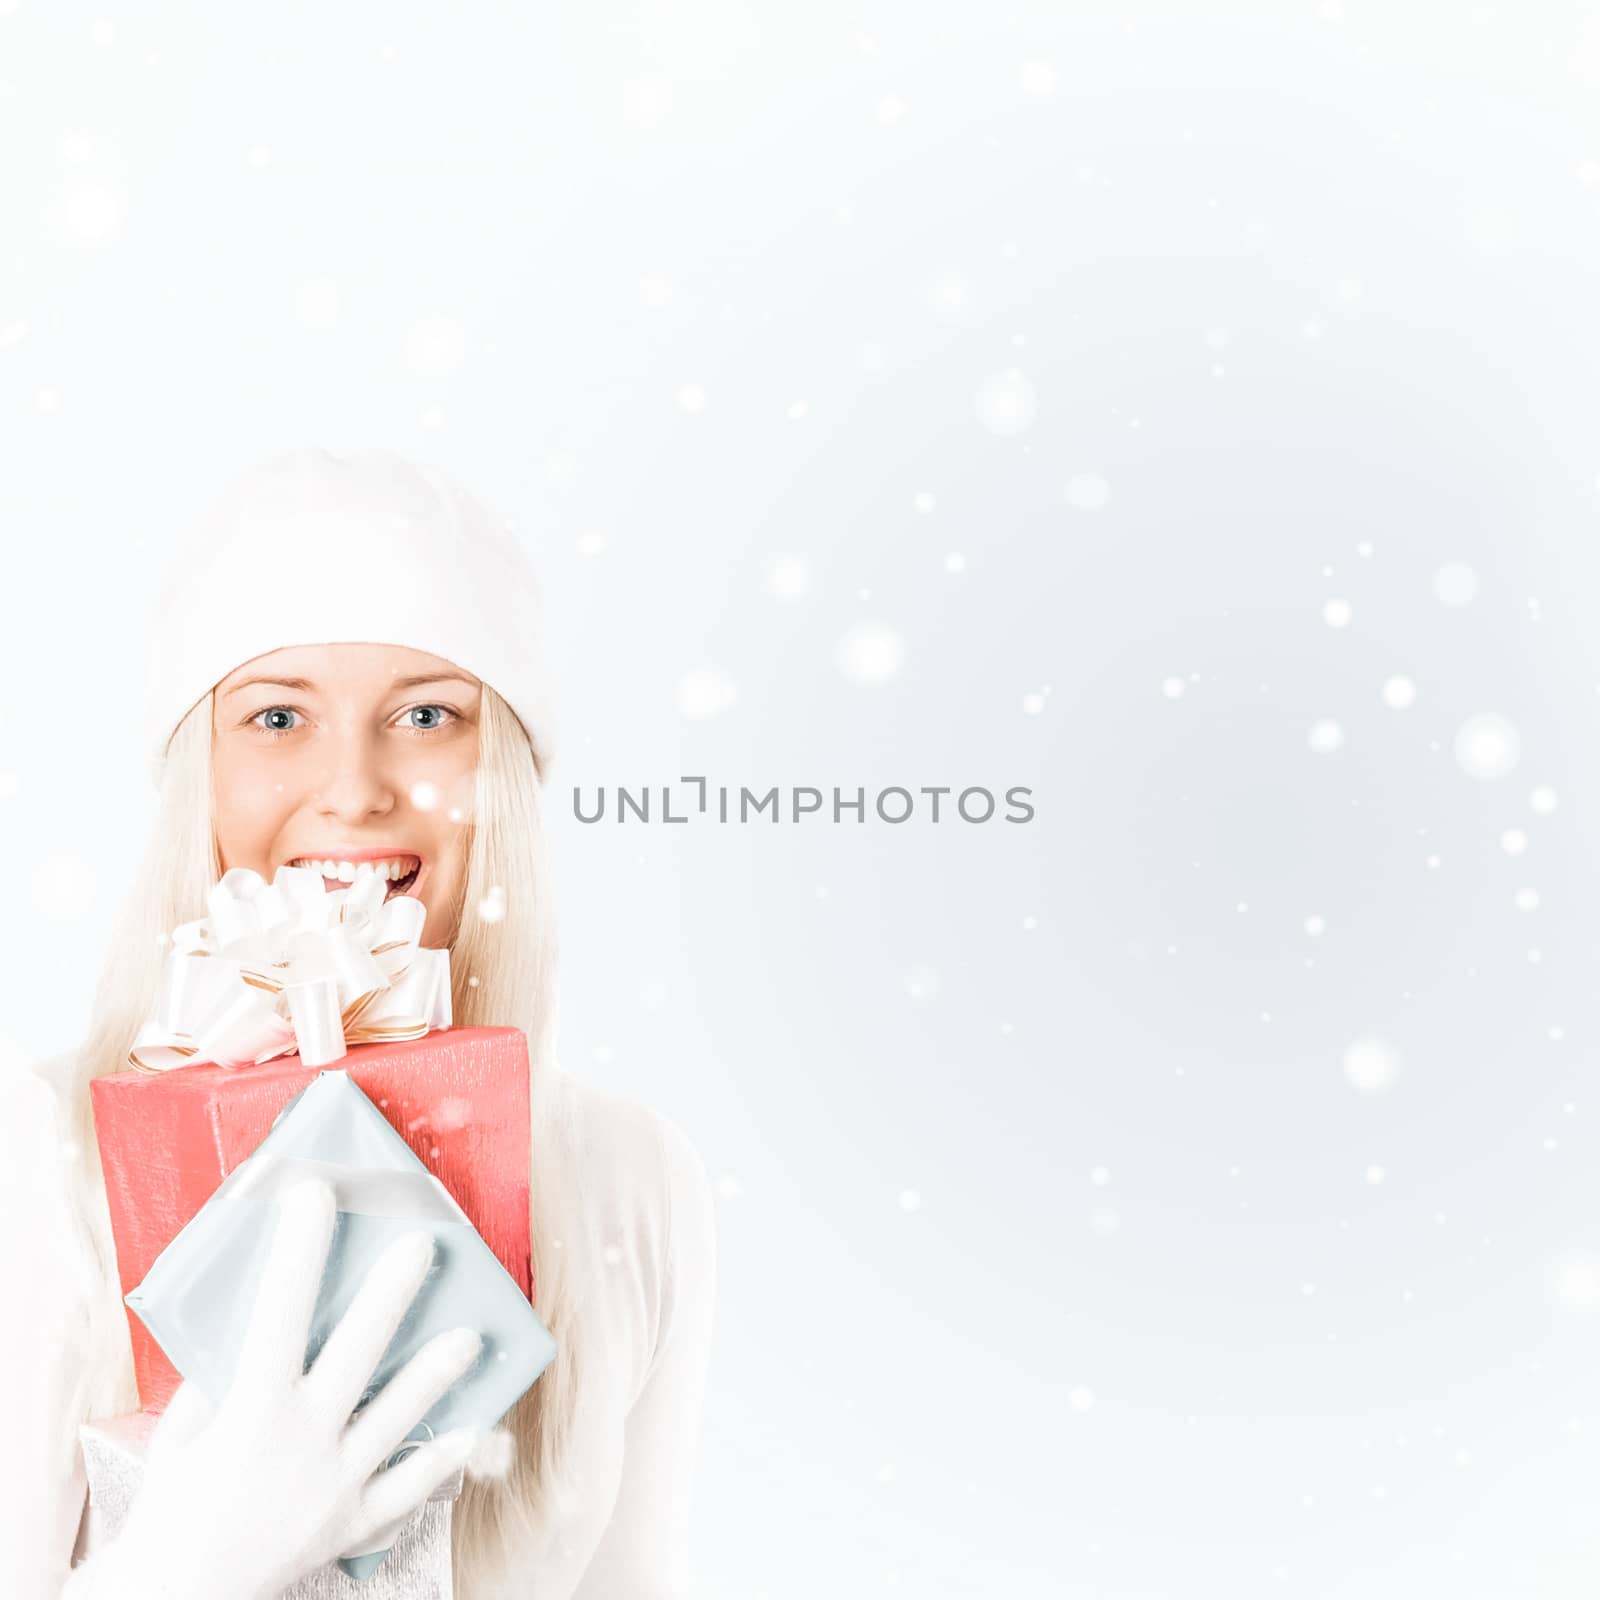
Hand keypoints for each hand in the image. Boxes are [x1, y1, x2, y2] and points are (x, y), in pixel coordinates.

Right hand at [105, 1179, 482, 1599]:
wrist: (178, 1596)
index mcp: (250, 1411)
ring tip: (471, 1337)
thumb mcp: (183, 1435)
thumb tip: (254, 1322)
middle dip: (391, 1297)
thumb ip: (220, 1381)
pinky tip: (476, 1430)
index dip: (299, 1250)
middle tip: (424, 1246)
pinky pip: (406, 1489)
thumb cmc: (176, 1504)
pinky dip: (441, 1462)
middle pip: (355, 1354)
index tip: (315, 1192)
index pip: (277, 1313)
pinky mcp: (352, 1522)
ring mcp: (332, 1484)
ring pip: (397, 1418)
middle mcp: (300, 1442)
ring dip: (436, 1375)